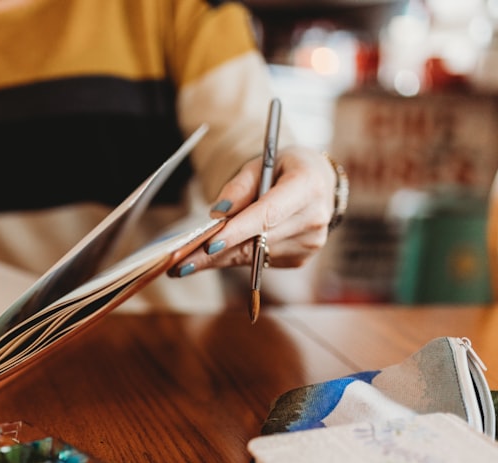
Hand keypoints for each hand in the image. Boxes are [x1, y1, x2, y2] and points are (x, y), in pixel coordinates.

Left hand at [169, 145, 336, 276]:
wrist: (319, 184)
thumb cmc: (286, 169)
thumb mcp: (262, 163)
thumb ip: (240, 185)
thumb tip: (219, 212)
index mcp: (308, 186)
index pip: (268, 214)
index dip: (237, 231)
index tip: (208, 244)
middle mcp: (313, 218)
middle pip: (256, 241)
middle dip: (214, 253)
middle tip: (178, 262)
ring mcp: (309, 243)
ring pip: (252, 256)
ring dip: (217, 260)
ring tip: (183, 264)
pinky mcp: (300, 258)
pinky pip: (258, 262)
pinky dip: (233, 258)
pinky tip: (211, 258)